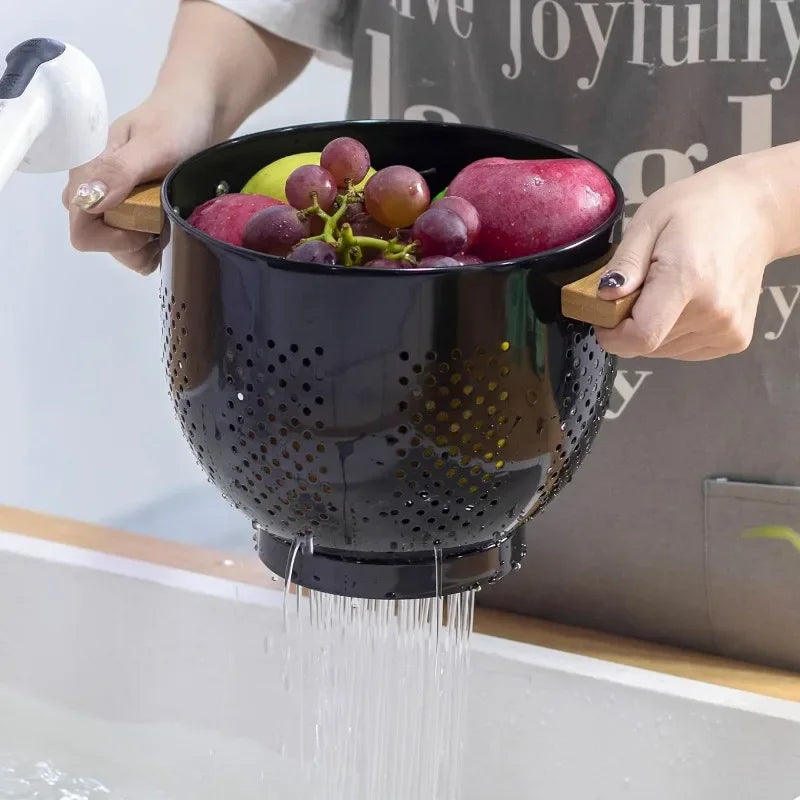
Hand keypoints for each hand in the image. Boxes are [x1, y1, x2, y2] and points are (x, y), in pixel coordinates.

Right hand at [63, 95, 215, 274]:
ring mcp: (115, 203)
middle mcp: (96, 191)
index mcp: (88, 175)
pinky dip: (155, 243)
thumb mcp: (152, 144)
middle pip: (102, 243)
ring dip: (147, 245)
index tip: (147, 225)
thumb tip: (89, 199)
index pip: (82, 229)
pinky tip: (172, 225)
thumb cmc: (176, 122)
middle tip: (165, 219)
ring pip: (120, 248)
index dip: (114, 238)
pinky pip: (136, 244)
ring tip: (171, 220)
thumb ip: (120, 171)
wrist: (200, 111)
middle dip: (134, 242)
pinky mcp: (134, 209)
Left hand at [594, 155, 776, 360]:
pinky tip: (685, 302)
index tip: (603, 317)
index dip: (612, 335)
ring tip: (668, 290)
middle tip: (641, 288)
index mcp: (688, 279)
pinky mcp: (735, 339)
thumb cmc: (698, 210)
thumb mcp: (649, 221)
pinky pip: (684, 350)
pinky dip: (673, 332)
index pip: (641, 336)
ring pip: (664, 350)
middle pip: (648, 345)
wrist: (754, 213)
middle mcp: (713, 311)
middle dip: (631, 324)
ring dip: (653, 328)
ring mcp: (728, 329)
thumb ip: (625, 263)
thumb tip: (604, 297)